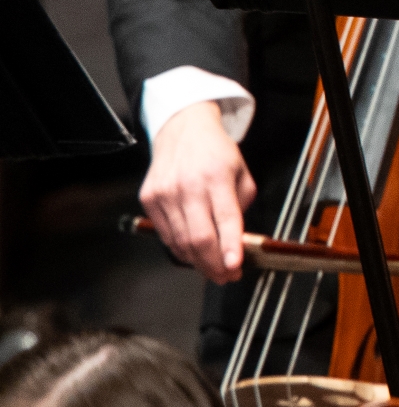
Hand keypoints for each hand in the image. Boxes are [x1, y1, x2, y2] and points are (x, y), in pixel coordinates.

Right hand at [139, 101, 258, 282]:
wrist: (182, 130)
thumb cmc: (215, 152)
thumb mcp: (241, 172)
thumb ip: (242, 205)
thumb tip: (237, 239)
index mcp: (216, 177)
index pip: (225, 219)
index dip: (230, 247)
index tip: (235, 266)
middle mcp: (187, 186)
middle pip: (199, 238)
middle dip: (214, 264)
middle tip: (227, 276)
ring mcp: (164, 195)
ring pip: (180, 242)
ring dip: (198, 262)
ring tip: (213, 269)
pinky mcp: (148, 200)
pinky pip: (165, 235)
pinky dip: (180, 249)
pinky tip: (193, 254)